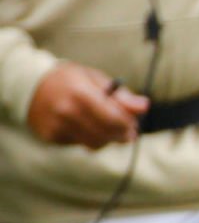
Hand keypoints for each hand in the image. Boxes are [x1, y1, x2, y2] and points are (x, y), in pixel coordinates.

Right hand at [25, 62, 149, 147]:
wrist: (30, 86)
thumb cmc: (70, 80)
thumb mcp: (96, 79)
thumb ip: (121, 95)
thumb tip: (144, 107)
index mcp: (80, 93)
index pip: (112, 118)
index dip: (127, 125)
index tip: (134, 125)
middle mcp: (66, 112)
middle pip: (105, 134)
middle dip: (122, 135)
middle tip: (130, 132)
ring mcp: (56, 126)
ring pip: (93, 144)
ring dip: (107, 139)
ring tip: (110, 129)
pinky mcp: (50, 137)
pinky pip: (79, 144)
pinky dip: (88, 138)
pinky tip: (86, 127)